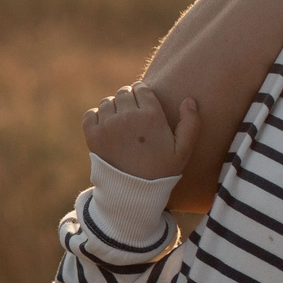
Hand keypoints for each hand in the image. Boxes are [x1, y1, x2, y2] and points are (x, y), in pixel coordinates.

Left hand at [84, 84, 199, 180]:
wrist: (134, 193)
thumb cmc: (161, 171)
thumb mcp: (183, 151)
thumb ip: (191, 124)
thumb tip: (189, 100)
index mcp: (151, 116)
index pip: (142, 89)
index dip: (143, 95)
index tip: (144, 106)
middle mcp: (128, 117)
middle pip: (124, 92)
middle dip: (128, 100)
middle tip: (133, 116)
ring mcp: (108, 126)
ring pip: (107, 102)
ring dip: (113, 109)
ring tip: (121, 125)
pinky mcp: (93, 136)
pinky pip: (91, 114)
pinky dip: (96, 118)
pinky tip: (106, 129)